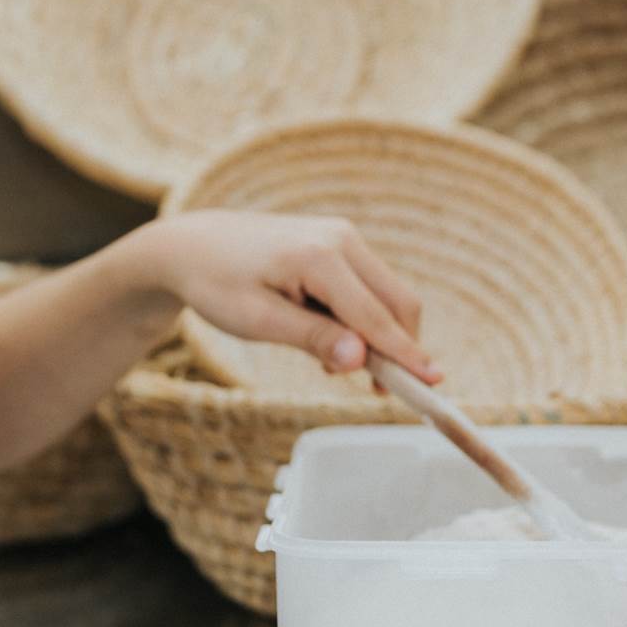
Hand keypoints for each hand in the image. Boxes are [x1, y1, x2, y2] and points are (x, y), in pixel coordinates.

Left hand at [137, 210, 441, 380]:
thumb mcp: (257, 321)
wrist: (193, 245)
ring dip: (375, 335)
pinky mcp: (340, 243)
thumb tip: (360, 361)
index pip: (375, 317)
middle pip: (396, 303)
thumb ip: (313, 339)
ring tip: (327, 360)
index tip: (433, 383)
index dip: (405, 354)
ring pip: (387, 296)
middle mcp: (341, 239)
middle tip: (373, 390)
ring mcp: (343, 237)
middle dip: (396, 348)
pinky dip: (362, 319)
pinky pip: (369, 287)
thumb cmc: (217, 282)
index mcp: (319, 257)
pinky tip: (327, 336)